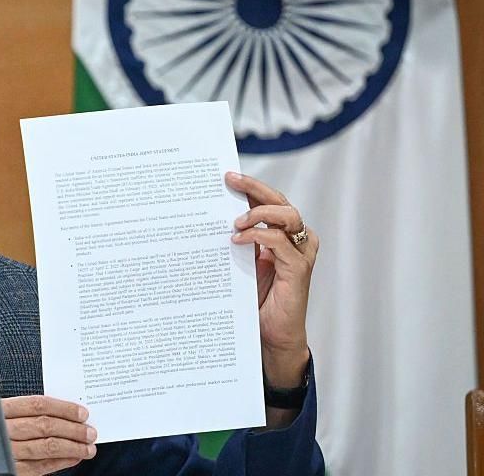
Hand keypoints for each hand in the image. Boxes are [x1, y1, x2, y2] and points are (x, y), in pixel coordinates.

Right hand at [0, 395, 97, 475]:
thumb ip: (18, 414)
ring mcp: (5, 452)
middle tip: (90, 431)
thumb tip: (57, 413)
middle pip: (44, 425)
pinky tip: (72, 459)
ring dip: (71, 447)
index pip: (36, 404)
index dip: (62, 408)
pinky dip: (60, 463)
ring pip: (45, 447)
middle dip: (72, 429)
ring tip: (87, 448)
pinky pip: (41, 467)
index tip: (81, 412)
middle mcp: (0, 429)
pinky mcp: (9, 471)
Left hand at [226, 172, 316, 387]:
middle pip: (279, 200)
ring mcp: (300, 252)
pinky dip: (260, 236)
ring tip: (235, 222)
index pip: (268, 201)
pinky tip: (238, 240)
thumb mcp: (240, 263)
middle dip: (254, 188)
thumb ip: (237, 240)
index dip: (250, 186)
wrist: (270, 336)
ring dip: (259, 212)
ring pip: (287, 215)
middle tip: (230, 180)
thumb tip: (211, 216)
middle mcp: (294, 238)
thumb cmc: (255, 300)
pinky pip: (281, 242)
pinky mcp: (299, 268)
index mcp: (280, 234)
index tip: (226, 176)